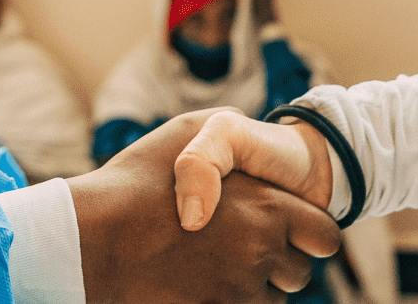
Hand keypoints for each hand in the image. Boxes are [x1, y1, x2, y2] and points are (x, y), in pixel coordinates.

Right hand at [69, 111, 337, 303]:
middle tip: (243, 243)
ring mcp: (237, 295)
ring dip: (252, 286)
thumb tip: (258, 149)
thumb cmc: (139, 183)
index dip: (312, 232)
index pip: (325, 236)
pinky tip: (199, 282)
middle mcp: (260, 256)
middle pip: (298, 275)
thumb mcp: (193, 130)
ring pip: (268, 300)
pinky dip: (227, 300)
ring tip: (213, 261)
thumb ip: (234, 138)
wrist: (92, 241)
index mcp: (268, 210)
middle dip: (280, 262)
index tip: (298, 231)